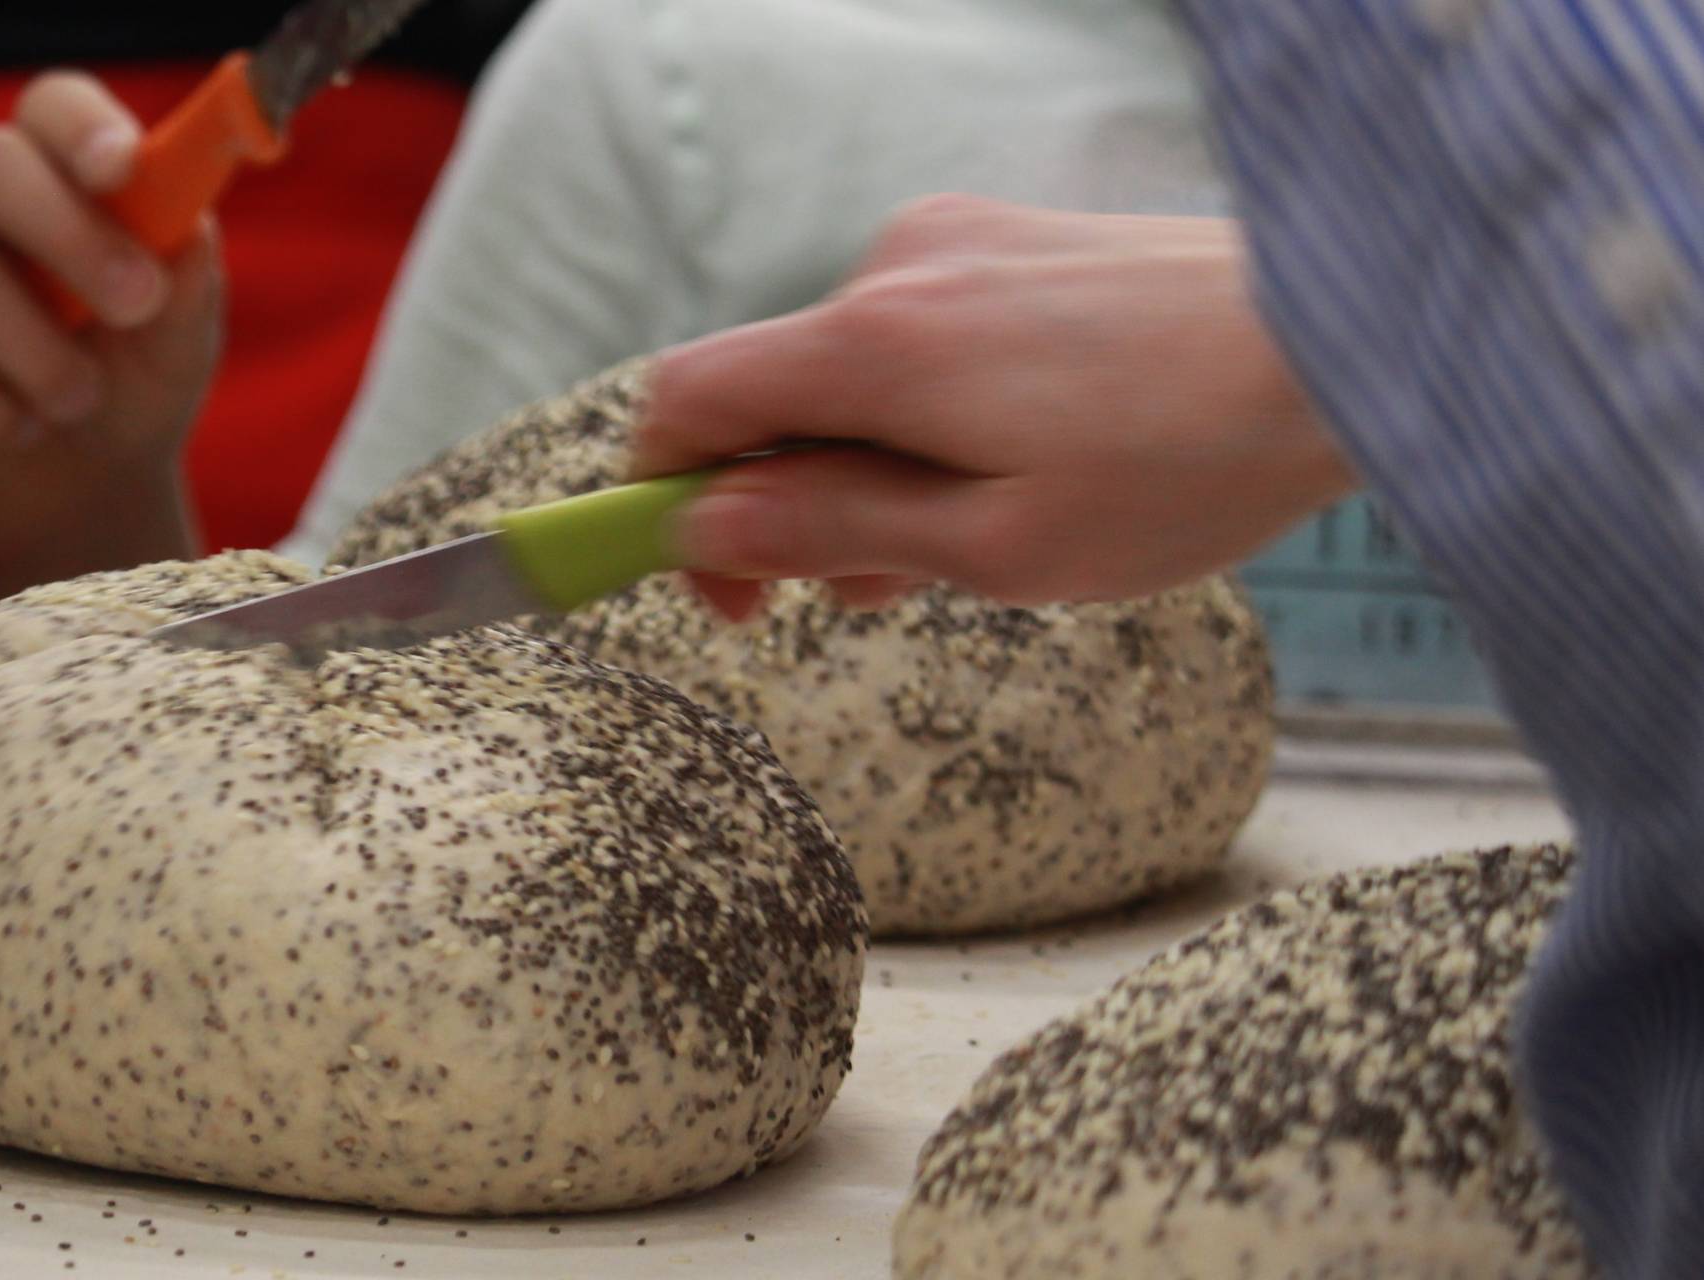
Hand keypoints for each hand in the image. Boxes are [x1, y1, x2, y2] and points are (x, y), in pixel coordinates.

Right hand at [0, 71, 221, 610]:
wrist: (78, 490)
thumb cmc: (132, 383)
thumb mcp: (178, 339)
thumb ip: (186, 278)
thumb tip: (189, 225)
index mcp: (54, 171)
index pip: (51, 107)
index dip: (81, 127)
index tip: (123, 170)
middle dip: (65, 233)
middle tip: (134, 302)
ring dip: (34, 351)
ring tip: (81, 400)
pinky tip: (22, 430)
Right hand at [632, 195, 1357, 618]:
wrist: (1354, 341)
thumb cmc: (1189, 462)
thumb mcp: (998, 548)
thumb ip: (834, 534)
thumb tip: (705, 531)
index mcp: (873, 346)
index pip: (685, 403)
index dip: (663, 501)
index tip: (717, 588)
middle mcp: (897, 267)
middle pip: (772, 395)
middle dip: (799, 504)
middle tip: (885, 595)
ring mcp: (960, 242)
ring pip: (853, 374)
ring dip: (877, 467)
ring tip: (986, 543)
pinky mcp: (1016, 241)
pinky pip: (922, 338)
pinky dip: (933, 415)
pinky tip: (1028, 468)